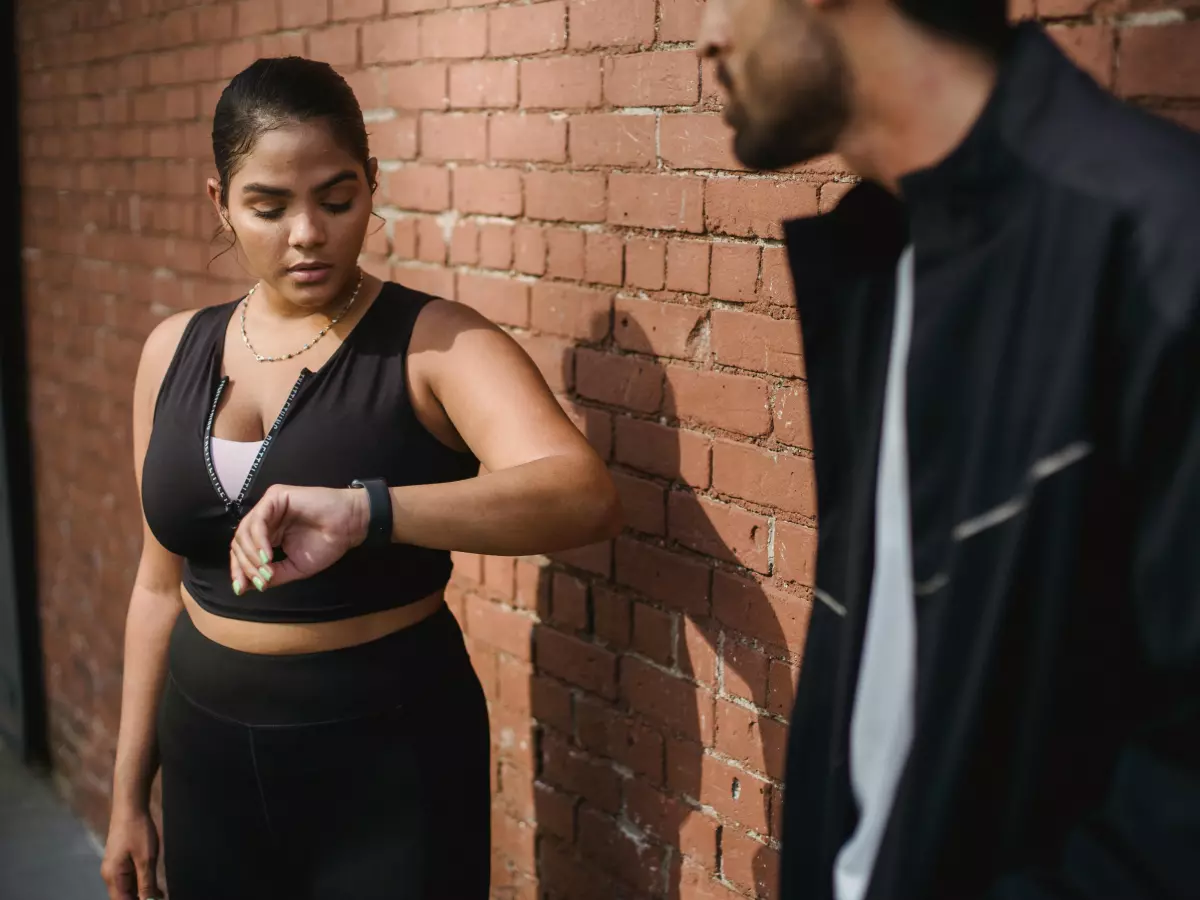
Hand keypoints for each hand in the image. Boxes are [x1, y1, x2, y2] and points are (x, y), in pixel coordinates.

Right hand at [101, 808, 161, 899]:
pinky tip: (155, 885)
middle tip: (160, 897)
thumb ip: (146, 884)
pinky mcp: (120, 861)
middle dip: (141, 899)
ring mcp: (114, 868)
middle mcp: (110, 875)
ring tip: (161, 894)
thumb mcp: (146, 859)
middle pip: (124, 897)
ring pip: (127, 889)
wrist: (130, 807)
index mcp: (113, 877)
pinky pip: (129, 879)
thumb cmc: (138, 831)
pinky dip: (141, 883)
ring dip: (142, 893)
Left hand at [230, 485, 369, 592]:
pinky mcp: (275, 497)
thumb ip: (272, 575)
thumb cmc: (327, 544)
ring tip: (266, 569)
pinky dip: (259, 540)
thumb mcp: (295, 567)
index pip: (243, 550)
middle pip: (239, 541)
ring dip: (251, 555)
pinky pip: (258, 520)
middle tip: (259, 580)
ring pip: (245, 531)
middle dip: (244, 565)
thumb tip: (245, 586)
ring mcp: (269, 506)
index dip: (239, 570)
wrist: (348, 526)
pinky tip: (267, 555)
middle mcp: (265, 519)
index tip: (241, 589)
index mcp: (269, 534)